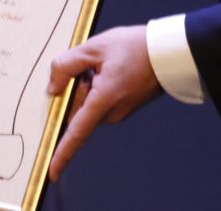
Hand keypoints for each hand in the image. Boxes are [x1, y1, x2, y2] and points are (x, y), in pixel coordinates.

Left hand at [45, 25, 160, 179]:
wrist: (168, 53)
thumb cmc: (136, 48)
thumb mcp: (94, 48)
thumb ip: (66, 66)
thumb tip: (52, 88)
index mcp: (104, 100)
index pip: (77, 133)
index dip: (62, 154)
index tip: (51, 172)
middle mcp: (112, 112)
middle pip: (78, 111)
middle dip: (74, 91)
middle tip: (88, 66)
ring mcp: (120, 112)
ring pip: (88, 106)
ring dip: (86, 87)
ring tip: (103, 66)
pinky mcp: (124, 108)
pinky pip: (100, 103)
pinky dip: (97, 89)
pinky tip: (109, 70)